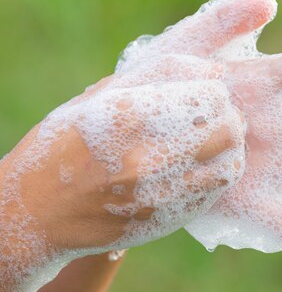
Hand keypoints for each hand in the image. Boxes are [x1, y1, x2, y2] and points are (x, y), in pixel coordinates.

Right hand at [0, 10, 255, 291]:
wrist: (41, 212)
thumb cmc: (69, 141)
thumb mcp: (103, 95)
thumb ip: (160, 76)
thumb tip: (216, 72)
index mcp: (131, 115)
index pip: (212, 97)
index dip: (215, 92)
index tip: (206, 94)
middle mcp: (148, 157)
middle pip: (229, 128)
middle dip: (229, 117)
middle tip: (216, 116)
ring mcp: (160, 193)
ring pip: (230, 162)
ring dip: (230, 146)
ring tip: (212, 141)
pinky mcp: (168, 219)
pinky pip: (216, 191)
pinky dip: (218, 172)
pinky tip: (202, 165)